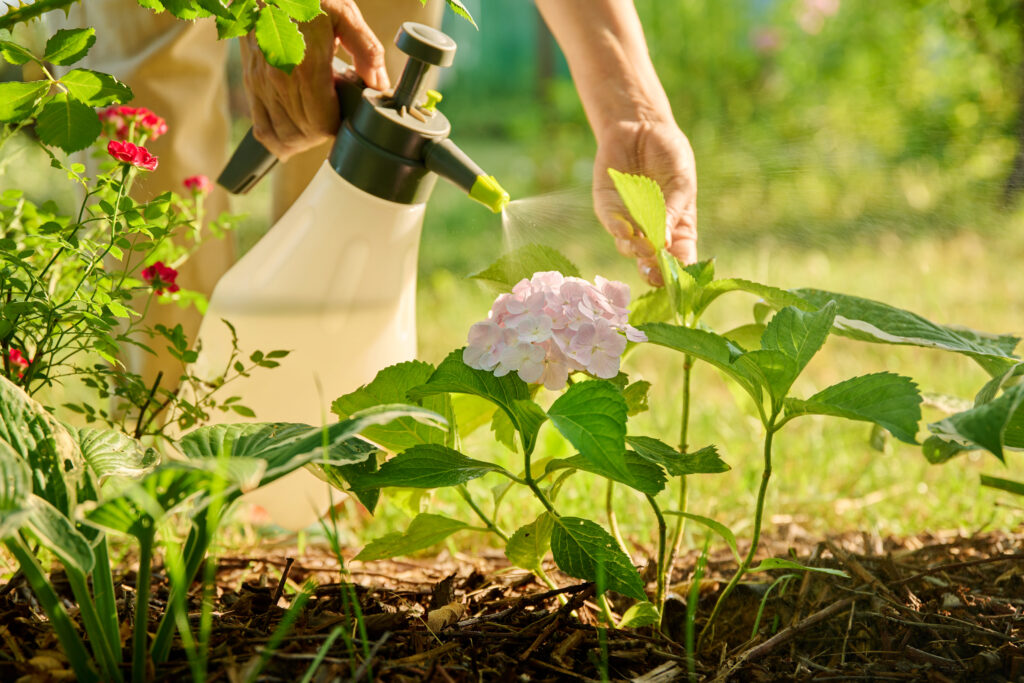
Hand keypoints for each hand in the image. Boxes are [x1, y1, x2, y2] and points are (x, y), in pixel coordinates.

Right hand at [240, 0, 388, 160]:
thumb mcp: (344, 14)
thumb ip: (367, 51)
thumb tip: (379, 85)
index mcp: (306, 67)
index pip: (322, 125)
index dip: (339, 127)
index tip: (348, 116)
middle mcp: (279, 80)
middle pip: (305, 134)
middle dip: (325, 134)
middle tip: (337, 119)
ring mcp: (261, 84)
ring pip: (283, 137)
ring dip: (304, 141)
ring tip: (318, 127)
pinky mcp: (251, 84)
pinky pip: (261, 128)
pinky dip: (278, 139)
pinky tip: (295, 136)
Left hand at [593, 119, 697, 285]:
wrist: (642, 125)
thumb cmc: (669, 154)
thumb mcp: (681, 181)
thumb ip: (674, 210)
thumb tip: (664, 243)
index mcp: (676, 227)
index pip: (679, 257)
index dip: (678, 271)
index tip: (677, 279)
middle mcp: (651, 229)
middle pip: (651, 260)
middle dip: (652, 270)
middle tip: (654, 272)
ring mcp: (628, 221)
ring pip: (629, 247)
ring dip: (635, 250)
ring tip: (643, 246)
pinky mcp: (608, 208)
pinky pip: (612, 224)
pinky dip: (618, 230)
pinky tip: (625, 231)